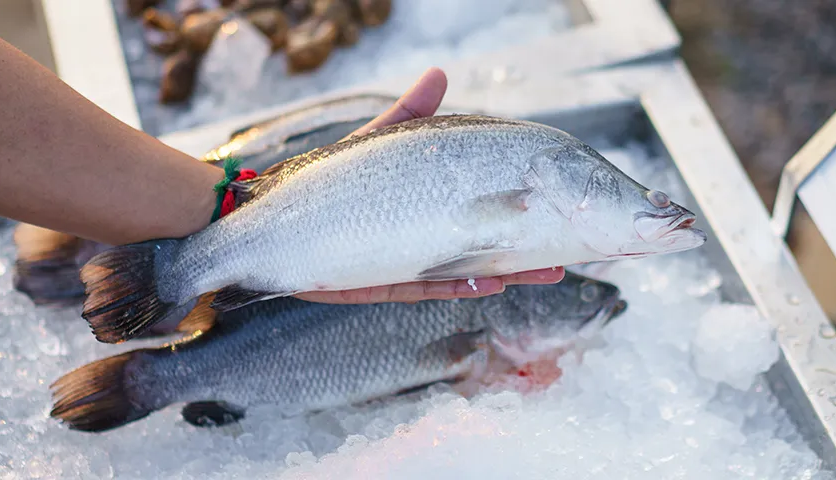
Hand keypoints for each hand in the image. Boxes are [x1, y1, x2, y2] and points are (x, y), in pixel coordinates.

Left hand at [294, 67, 564, 303]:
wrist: (272, 218)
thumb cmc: (327, 180)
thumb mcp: (374, 143)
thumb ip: (408, 116)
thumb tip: (440, 75)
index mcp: (425, 206)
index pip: (478, 210)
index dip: (514, 212)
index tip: (550, 209)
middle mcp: (420, 237)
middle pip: (481, 248)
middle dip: (522, 255)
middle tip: (563, 257)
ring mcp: (402, 261)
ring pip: (462, 273)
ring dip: (504, 273)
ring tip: (544, 271)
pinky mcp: (377, 283)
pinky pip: (424, 288)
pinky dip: (457, 286)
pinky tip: (490, 283)